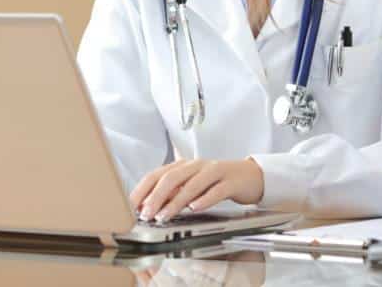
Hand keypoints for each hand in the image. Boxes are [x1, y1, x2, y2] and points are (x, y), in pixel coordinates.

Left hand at [129, 158, 264, 222]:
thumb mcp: (191, 186)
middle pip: (171, 178)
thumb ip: (172, 193)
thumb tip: (148, 206)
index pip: (157, 174)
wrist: (250, 176)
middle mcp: (195, 165)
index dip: (142, 189)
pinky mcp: (230, 181)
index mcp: (183, 165)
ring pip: (191, 184)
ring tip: (164, 216)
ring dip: (175, 201)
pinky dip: (204, 199)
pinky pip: (216, 190)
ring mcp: (214, 171)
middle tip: (146, 214)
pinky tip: (195, 208)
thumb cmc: (217, 182)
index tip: (132, 205)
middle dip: (155, 197)